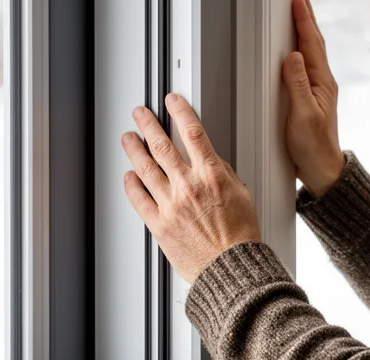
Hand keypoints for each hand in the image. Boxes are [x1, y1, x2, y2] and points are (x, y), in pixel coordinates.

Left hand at [121, 93, 260, 283]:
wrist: (229, 267)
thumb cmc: (239, 236)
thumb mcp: (241, 195)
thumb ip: (223, 174)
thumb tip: (210, 162)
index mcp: (211, 176)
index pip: (192, 133)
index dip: (180, 112)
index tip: (171, 101)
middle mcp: (187, 186)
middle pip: (161, 146)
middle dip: (148, 125)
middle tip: (140, 114)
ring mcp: (170, 204)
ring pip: (145, 168)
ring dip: (134, 150)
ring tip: (127, 138)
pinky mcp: (158, 224)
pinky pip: (139, 199)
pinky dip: (131, 185)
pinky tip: (128, 176)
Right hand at [282, 0, 344, 197]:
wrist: (322, 170)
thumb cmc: (313, 147)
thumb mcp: (302, 116)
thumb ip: (297, 85)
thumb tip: (293, 56)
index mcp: (321, 84)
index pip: (311, 45)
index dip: (304, 22)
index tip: (298, 2)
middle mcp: (323, 84)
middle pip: (314, 45)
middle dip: (307, 21)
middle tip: (300, 0)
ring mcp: (319, 91)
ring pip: (312, 54)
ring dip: (306, 33)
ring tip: (301, 16)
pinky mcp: (312, 99)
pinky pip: (308, 66)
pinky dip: (304, 51)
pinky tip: (299, 52)